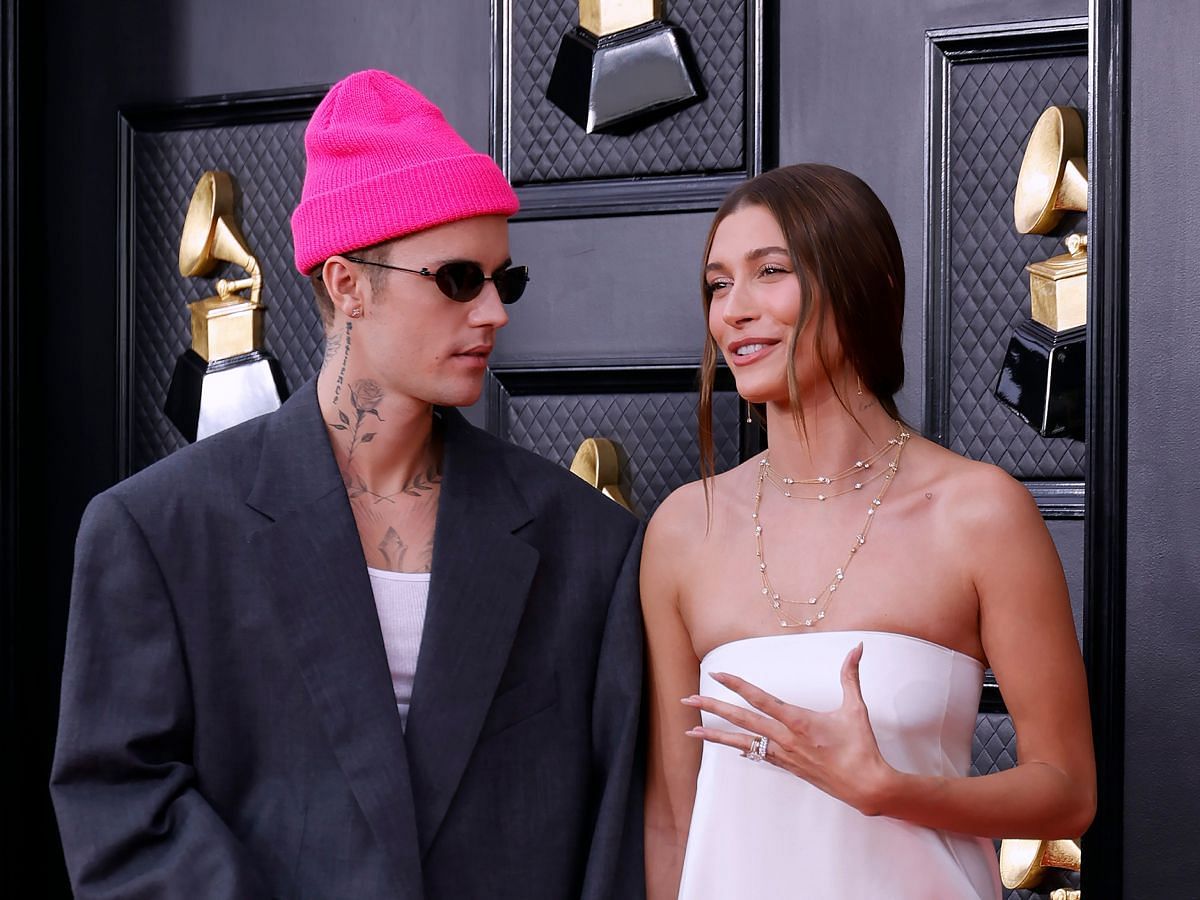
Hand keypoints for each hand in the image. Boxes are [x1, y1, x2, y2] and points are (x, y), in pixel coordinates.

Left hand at [681, 642, 894, 814]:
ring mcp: (783, 754)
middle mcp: (784, 738)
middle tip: (688, 700)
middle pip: (741, 720)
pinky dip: (741, 748)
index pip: (760, 699)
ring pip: (743, 741)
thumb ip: (851, 675)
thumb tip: (857, 647)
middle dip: (713, 708)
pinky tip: (730, 746)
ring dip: (716, 736)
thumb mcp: (856, 708)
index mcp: (798, 721)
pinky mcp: (787, 766)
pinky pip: (757, 754)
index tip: (717, 675)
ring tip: (692, 733)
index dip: (737, 685)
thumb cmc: (861, 747)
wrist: (865, 787)